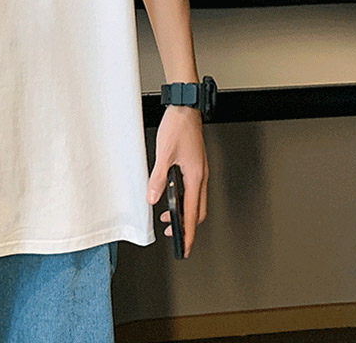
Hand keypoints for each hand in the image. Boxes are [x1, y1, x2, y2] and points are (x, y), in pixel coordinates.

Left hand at [146, 104, 207, 257]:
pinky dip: (184, 197)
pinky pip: (193, 188)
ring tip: (168, 216)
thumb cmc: (178, 126)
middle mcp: (201, 176)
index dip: (188, 233)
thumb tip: (153, 197)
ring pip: (196, 199)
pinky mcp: (196, 163)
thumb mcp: (164, 154)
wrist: (186, 107)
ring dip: (184, 210)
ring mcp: (200, 170)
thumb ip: (158, 178)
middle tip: (173, 234)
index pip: (192, 214)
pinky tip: (172, 194)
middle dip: (187, 225)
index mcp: (196, 177)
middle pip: (198, 210)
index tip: (184, 247)